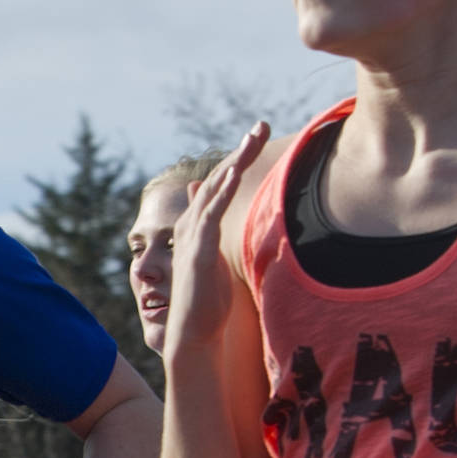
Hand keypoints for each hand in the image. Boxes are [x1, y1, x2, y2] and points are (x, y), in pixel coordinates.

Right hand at [165, 125, 267, 353]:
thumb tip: (219, 224)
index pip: (222, 182)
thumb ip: (217, 235)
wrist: (192, 333)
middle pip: (220, 177)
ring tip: (253, 138)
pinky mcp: (197, 251)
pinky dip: (222, 192)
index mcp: (200, 223)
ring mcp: (193, 235)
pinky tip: (234, 174)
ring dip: (235, 162)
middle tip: (263, 125)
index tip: (261, 135)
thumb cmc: (206, 300)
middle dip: (242, 150)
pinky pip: (210, 215)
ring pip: (215, 189)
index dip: (240, 158)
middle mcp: (193, 223)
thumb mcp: (216, 258)